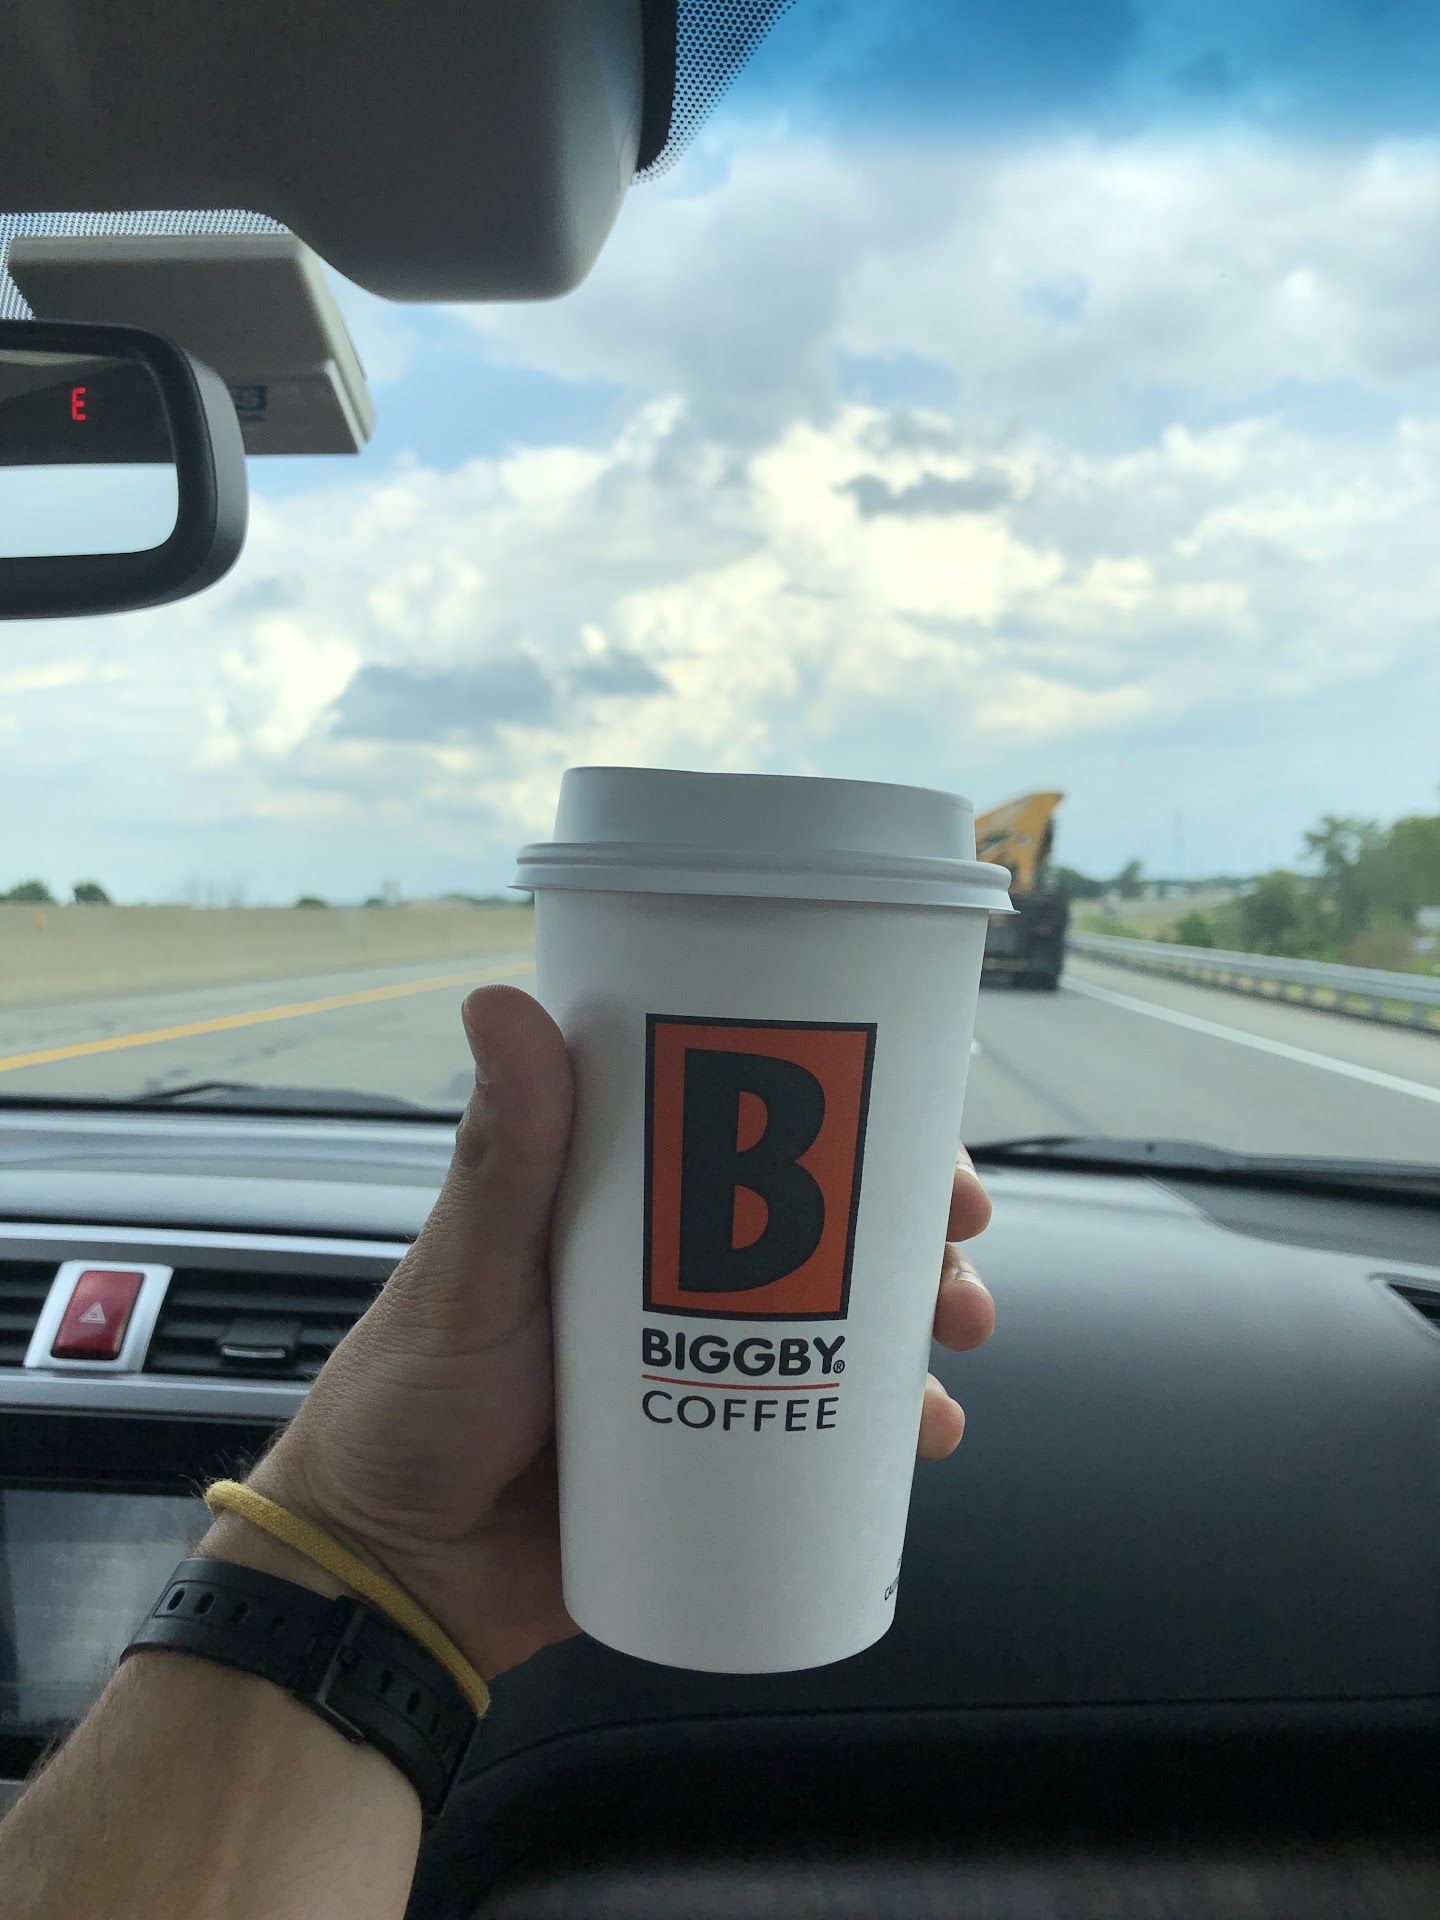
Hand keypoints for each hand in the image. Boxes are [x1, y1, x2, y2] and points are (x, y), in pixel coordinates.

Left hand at [236, 986, 995, 1681]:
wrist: (390, 1579)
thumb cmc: (405, 1406)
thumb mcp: (466, 1275)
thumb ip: (501, 1158)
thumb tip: (501, 1002)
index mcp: (624, 1205)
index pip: (756, 1128)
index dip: (852, 1117)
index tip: (919, 1127)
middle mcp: (678, 1274)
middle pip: (826, 1224)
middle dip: (912, 1228)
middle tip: (957, 1249)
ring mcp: (705, 1366)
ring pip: (844, 1323)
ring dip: (921, 1321)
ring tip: (956, 1348)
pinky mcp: (718, 1455)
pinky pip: (825, 1431)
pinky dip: (888, 1427)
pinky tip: (928, 1435)